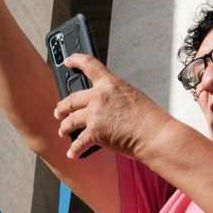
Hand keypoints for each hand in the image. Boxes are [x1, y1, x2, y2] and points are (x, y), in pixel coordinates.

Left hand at [55, 53, 174, 159]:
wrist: (153, 134)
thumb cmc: (149, 117)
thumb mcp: (131, 95)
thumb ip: (114, 95)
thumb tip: (103, 104)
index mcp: (110, 83)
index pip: (89, 65)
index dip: (75, 60)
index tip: (68, 61)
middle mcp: (99, 96)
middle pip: (71, 99)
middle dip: (62, 107)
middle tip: (59, 111)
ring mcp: (94, 114)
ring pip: (70, 120)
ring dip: (64, 127)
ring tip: (63, 131)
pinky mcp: (94, 132)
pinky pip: (78, 142)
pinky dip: (75, 149)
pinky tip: (73, 153)